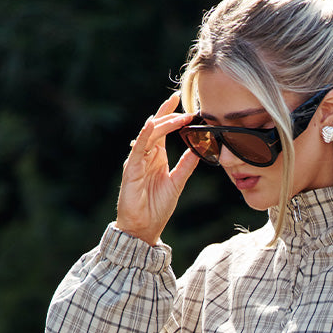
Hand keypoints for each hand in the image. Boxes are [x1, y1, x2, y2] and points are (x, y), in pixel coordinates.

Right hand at [115, 94, 198, 245]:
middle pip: (156, 128)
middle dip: (169, 114)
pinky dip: (144, 135)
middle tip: (183, 104)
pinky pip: (138, 148)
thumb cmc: (156, 207)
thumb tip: (199, 149)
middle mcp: (146, 156)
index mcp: (157, 157)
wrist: (144, 227)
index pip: (163, 131)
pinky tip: (152, 124)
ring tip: (176, 113)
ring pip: (149, 135)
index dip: (172, 117)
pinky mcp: (132, 169)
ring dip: (162, 122)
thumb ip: (186, 165)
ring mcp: (138, 161)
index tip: (186, 106)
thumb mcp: (177, 183)